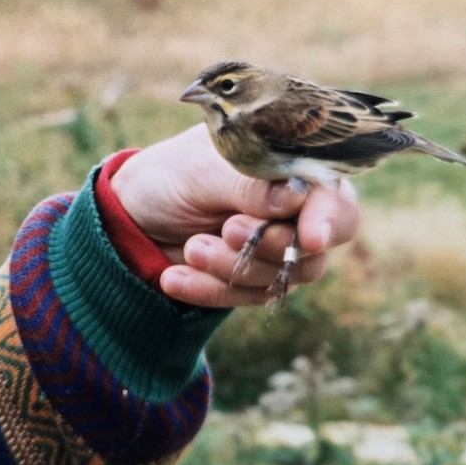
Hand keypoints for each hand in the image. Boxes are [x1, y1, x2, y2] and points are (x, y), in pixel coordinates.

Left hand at [109, 124, 359, 307]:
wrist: (132, 213)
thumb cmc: (172, 173)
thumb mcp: (202, 170)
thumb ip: (251, 184)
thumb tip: (298, 196)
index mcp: (293, 167)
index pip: (333, 197)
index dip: (327, 218)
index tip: (310, 239)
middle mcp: (294, 210)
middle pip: (316, 247)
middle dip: (272, 245)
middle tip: (229, 229)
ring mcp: (275, 248)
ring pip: (281, 276)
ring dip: (233, 267)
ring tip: (192, 246)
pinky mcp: (252, 280)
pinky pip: (246, 297)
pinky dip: (210, 290)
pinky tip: (174, 277)